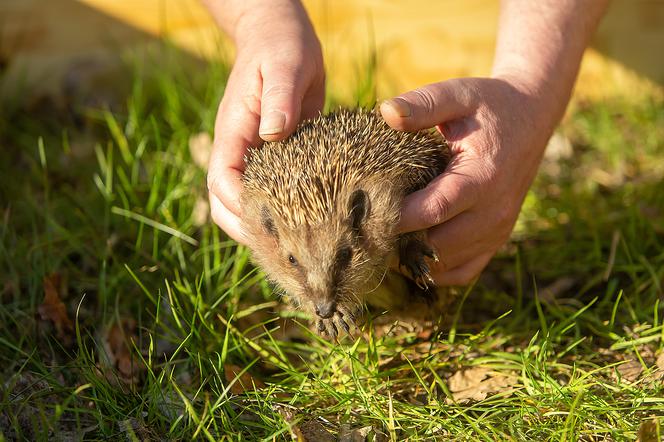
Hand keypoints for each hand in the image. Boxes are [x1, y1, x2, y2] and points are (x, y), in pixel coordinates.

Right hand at [207, 3, 324, 242]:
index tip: (272, 224)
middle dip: (249, 231)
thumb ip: (279, 97)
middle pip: (226, 205)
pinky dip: (285, 215)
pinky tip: (312, 228)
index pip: (222, 181)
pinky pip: (274, 195)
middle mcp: (240, 151)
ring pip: (248, 205)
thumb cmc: (281, 47)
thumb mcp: (284, 65)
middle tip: (286, 254)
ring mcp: (256, 159)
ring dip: (266, 228)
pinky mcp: (278, 161)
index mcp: (233, 133)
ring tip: (298, 251)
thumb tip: (275, 133)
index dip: (241, 207)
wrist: (281, 38)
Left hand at [381, 77, 555, 284]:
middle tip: (361, 230)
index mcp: (482, 178)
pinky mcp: (495, 241)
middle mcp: (492, 213)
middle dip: (395, 241)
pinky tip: (407, 252)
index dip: (394, 217)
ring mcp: (496, 232)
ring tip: (378, 238)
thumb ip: (423, 104)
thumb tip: (385, 112)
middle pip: (435, 245)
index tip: (360, 211)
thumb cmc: (487, 106)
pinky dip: (432, 270)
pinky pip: (461, 272)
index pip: (431, 212)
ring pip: (443, 264)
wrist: (530, 119)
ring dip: (410, 257)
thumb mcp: (458, 95)